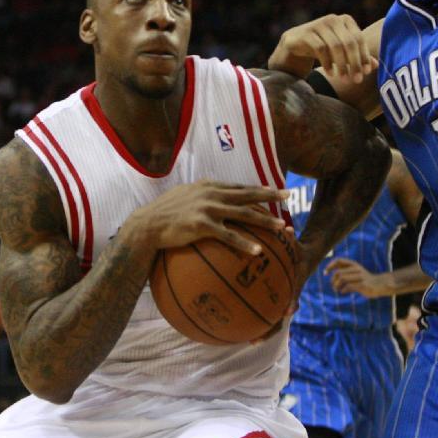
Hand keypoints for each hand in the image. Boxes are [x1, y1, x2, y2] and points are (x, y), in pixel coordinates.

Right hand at [130, 181, 289, 255]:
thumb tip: (211, 193)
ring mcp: (208, 209)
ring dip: (266, 221)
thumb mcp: (184, 196)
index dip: (259, 189)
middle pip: (248, 195)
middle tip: (290, 197)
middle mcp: (212, 194)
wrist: (147, 225)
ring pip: (244, 214)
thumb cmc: (164, 213)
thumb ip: (201, 193)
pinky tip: (258, 251)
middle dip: (272, 196)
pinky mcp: (202, 226)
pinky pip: (229, 236)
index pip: (240, 186)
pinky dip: (245, 243)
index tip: (276, 191)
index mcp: (209, 186)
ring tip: (282, 228)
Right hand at [268, 14, 376, 82]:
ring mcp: (318, 24)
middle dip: (354, 63)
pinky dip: (327, 63)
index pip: (359, 38)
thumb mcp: (341, 53)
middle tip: (356, 80)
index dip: (364, 56)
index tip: (366, 73)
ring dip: (341, 65)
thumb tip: (376, 65)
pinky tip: (330, 73)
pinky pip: (320, 49)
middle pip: (349, 42)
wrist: (294, 46)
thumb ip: (358, 57)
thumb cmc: (322, 49)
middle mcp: (333, 19)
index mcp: (345, 20)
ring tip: (343, 78)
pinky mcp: (305, 33)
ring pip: (336, 46)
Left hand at [325, 257, 387, 297]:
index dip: (330, 266)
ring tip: (337, 290)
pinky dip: (343, 290)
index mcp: (354, 264)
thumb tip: (329, 271)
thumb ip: (345, 269)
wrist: (379, 284)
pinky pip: (349, 287)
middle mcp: (356, 269)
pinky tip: (343, 292)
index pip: (339, 260)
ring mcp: (360, 277)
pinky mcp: (363, 285)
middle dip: (332, 281)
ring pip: (342, 279)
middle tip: (333, 287)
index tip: (325, 273)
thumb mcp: (355, 271)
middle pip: (338, 273)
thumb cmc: (364, 279)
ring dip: (336, 286)